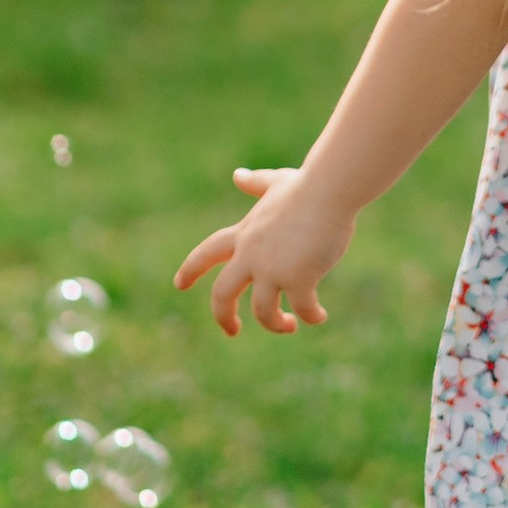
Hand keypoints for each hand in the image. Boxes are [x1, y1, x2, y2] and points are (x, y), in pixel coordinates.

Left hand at [175, 164, 354, 337]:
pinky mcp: (299, 279)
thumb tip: (238, 176)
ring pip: (263, 312)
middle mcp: (251, 255)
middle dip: (223, 316)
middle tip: (232, 331)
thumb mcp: (276, 183)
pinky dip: (311, 316)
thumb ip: (256, 183)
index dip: (190, 270)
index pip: (206, 253)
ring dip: (275, 324)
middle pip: (222, 294)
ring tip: (290, 325)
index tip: (178, 284)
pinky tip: (320, 316)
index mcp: (244, 234)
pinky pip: (303, 308)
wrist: (329, 189)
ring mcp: (273, 269)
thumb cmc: (308, 184)